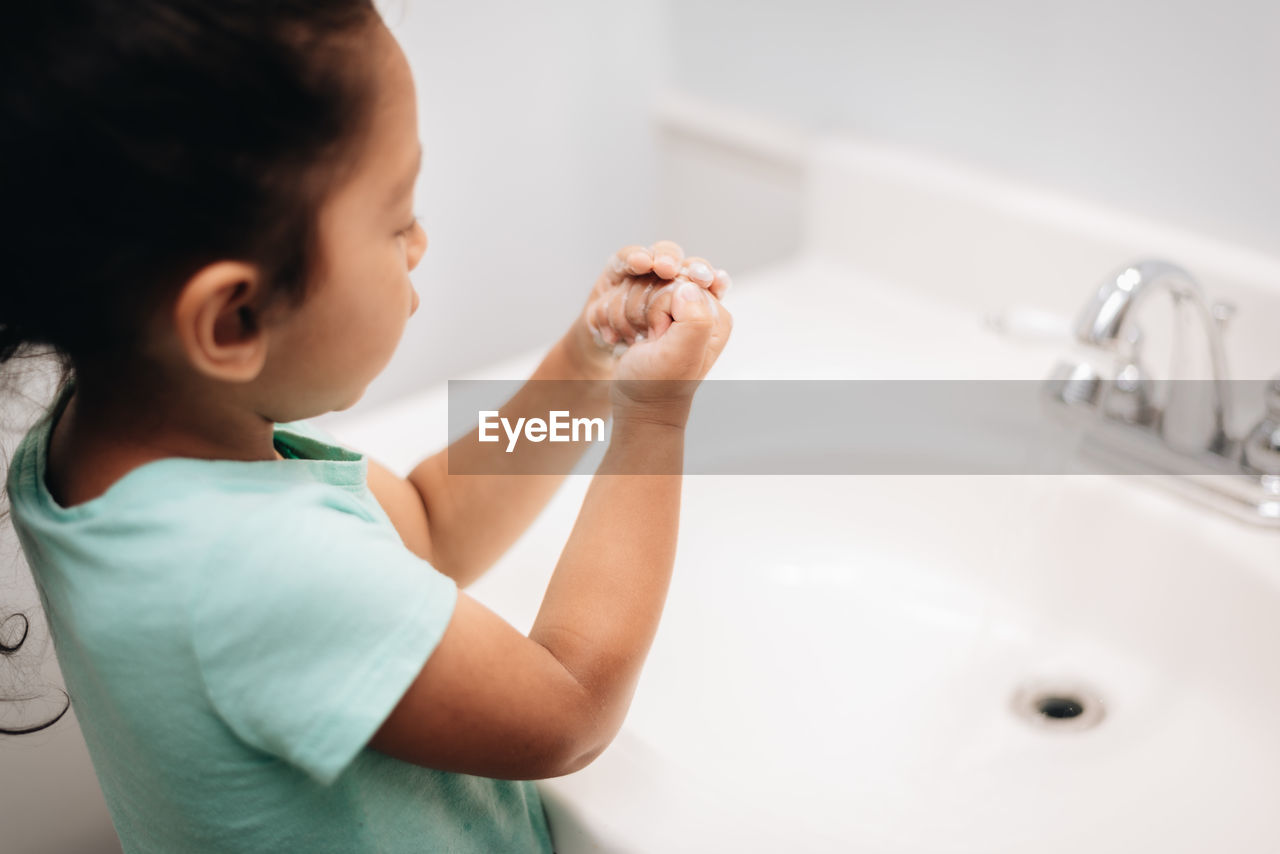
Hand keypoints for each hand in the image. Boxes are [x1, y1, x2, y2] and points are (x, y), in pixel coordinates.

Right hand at [565, 241, 732, 378]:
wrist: (636, 404)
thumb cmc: (658, 383)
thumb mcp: (682, 355)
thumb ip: (695, 318)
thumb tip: (687, 284)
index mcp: (714, 315)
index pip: (684, 279)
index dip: (664, 301)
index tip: (661, 332)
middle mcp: (696, 306)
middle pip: (661, 277)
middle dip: (646, 308)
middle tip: (651, 338)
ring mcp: (672, 308)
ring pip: (640, 282)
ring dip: (631, 314)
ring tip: (639, 340)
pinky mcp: (651, 312)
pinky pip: (628, 292)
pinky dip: (621, 315)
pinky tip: (629, 336)